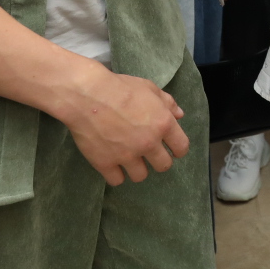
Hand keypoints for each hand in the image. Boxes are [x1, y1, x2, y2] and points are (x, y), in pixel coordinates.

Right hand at [55, 63, 189, 185]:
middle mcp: (148, 143)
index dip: (178, 149)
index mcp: (163, 124)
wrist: (88, 94)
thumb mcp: (149, 88)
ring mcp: (127, 156)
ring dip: (137, 168)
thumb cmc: (120, 88)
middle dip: (158, 160)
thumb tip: (179, 115)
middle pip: (163, 166)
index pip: (182, 147)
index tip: (172, 149)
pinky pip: (117, 181)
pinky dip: (115, 174)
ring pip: (141, 176)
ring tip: (129, 158)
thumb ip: (167, 103)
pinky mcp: (105, 164)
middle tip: (148, 152)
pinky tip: (112, 164)